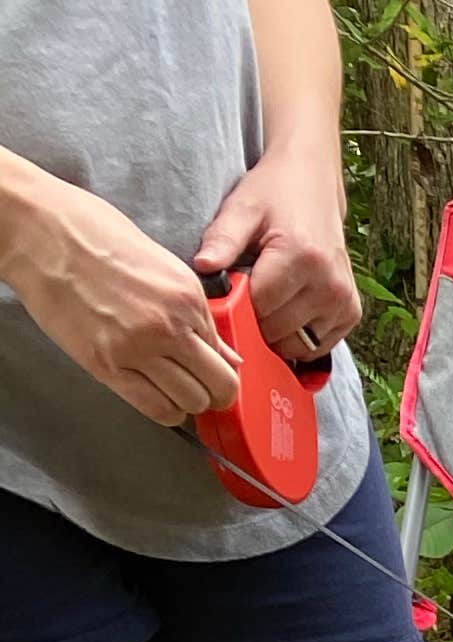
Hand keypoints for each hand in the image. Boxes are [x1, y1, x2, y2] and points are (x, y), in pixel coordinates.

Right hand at [0, 174, 236, 425]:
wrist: (38, 230)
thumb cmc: (91, 233)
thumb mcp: (157, 261)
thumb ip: (192, 308)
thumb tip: (224, 350)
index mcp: (186, 295)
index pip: (224, 352)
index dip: (219, 365)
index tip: (209, 370)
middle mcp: (169, 325)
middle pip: (219, 386)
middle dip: (216, 394)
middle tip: (202, 390)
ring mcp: (138, 348)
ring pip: (191, 403)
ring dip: (187, 403)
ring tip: (172, 388)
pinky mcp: (107, 365)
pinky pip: (156, 408)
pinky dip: (164, 411)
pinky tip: (156, 396)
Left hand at [197, 147, 359, 368]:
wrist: (314, 184)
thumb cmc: (273, 194)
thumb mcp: (241, 208)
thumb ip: (222, 239)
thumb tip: (202, 266)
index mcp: (301, 257)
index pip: (259, 308)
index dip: (237, 305)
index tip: (230, 291)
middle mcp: (329, 284)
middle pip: (278, 330)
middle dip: (256, 320)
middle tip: (249, 292)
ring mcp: (344, 302)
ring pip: (297, 345)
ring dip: (277, 332)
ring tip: (270, 300)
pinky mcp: (351, 313)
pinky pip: (317, 346)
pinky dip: (299, 335)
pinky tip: (290, 309)